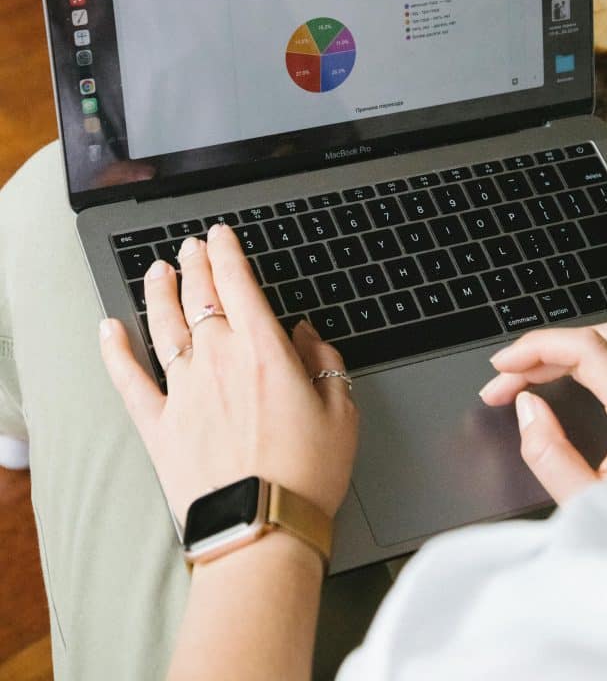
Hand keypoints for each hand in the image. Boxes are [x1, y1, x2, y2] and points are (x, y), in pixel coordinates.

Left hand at [99, 225, 358, 523]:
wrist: (262, 528)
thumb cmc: (306, 474)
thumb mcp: (341, 411)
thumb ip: (324, 361)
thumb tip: (306, 333)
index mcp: (263, 351)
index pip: (237, 283)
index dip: (226, 252)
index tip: (220, 235)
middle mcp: (218, 360)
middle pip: (200, 296)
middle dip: (195, 264)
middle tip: (191, 246)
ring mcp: (184, 390)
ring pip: (164, 326)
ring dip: (160, 293)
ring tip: (157, 270)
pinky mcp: (159, 424)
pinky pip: (130, 379)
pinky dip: (116, 351)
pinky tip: (108, 329)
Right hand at [479, 323, 606, 503]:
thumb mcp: (588, 506)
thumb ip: (549, 456)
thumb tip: (526, 406)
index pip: (586, 349)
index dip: (536, 348)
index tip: (503, 366)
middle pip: (596, 339)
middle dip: (541, 352)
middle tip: (505, 380)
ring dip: (571, 345)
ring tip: (536, 368)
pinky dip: (604, 345)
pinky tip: (584, 360)